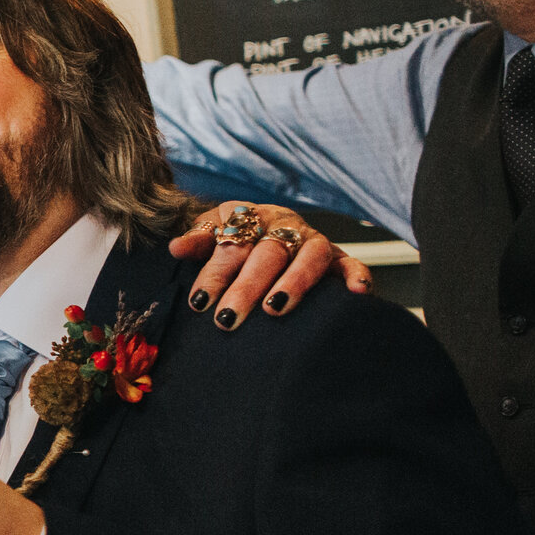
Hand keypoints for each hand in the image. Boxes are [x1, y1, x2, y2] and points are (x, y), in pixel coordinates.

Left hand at [168, 200, 369, 326]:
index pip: (231, 244)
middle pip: (267, 254)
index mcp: (250, 216)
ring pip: (308, 257)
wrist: (268, 224)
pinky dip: (357, 275)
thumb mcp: (214, 232)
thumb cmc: (236, 235)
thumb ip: (198, 240)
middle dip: (246, 287)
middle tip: (228, 317)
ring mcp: (313, 240)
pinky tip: (357, 293)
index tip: (199, 301)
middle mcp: (284, 225)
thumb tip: (177, 248)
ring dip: (294, 282)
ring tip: (274, 309)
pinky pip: (352, 263)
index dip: (215, 273)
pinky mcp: (338, 258)